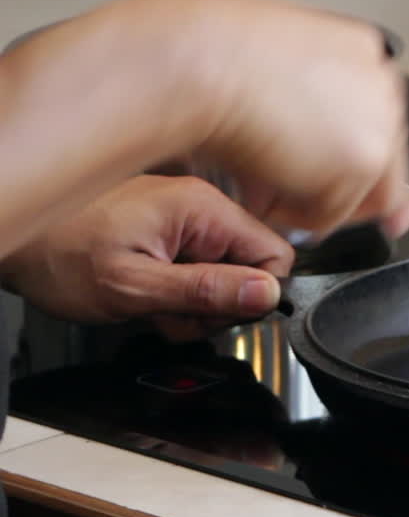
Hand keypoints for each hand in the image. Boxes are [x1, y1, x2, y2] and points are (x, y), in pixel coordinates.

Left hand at [0, 175, 294, 340]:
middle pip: (250, 270)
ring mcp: (185, 219)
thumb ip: (206, 291)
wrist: (13, 244)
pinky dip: (177, 293)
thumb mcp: (135, 287)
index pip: (276, 256)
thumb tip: (267, 294)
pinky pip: (199, 270)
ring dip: (193, 305)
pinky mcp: (170, 232)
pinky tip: (148, 294)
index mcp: (202, 209)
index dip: (252, 294)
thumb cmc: (57, 256)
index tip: (213, 309)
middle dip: (216, 304)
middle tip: (170, 310)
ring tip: (151, 302)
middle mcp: (200, 206)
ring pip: (225, 277)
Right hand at [2, 0, 408, 246]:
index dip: (342, 156)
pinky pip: (332, 214)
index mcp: (359, 51)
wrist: (192, 62)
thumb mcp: (270, 71)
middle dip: (330, 184)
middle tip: (283, 187)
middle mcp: (380, 84)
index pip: (372, 120)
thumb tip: (327, 148)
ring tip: (258, 182)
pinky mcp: (365, 163)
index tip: (331, 177)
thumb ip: (308, 102)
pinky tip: (258, 188)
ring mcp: (379, 123)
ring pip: (359, 194)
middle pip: (379, 159)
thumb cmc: (206, 55)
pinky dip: (293, 214)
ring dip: (307, 199)